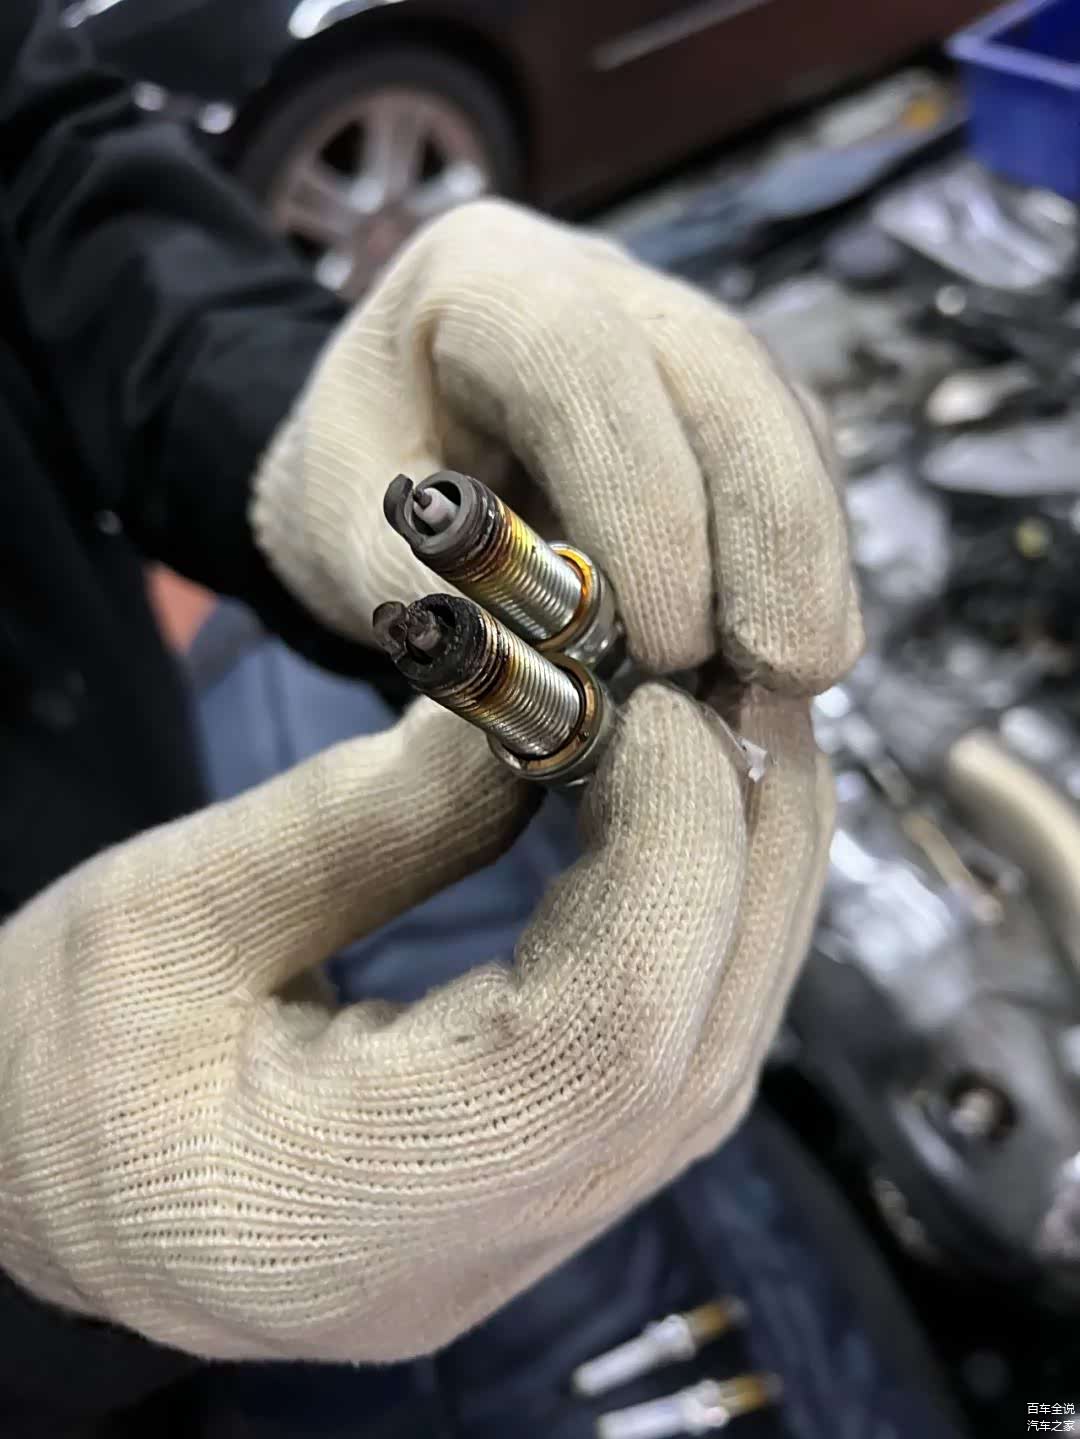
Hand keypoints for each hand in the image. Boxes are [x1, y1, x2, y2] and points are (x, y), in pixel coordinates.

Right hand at [0, 683, 828, 1362]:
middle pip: (695, 1050)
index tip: (662, 700)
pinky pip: (673, 1053)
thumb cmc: (53, 1065)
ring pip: (710, 1054)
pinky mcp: (540, 1182)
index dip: (669, 853)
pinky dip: (703, 924)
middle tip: (740, 687)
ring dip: (744, 880)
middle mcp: (480, 1249)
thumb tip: (544, 706)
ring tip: (730, 732)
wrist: (40, 1189)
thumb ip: (369, 820)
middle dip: (743, 847)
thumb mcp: (167, 915)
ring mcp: (526, 1231)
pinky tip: (691, 823)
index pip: (605, 1041)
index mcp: (352, 1210)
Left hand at [252, 200, 860, 691]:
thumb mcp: (340, 540)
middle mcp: (595, 278)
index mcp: (478, 282)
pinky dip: (802, 555)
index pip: (580, 359)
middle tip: (787, 672)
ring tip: (802, 678)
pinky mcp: (722, 393)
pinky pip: (790, 455)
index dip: (643, 500)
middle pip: (723, 371)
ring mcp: (673, 327)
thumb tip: (562, 691)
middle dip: (769, 528)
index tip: (670, 644)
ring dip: (805, 552)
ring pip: (779, 412)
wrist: (379, 447)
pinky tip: (797, 639)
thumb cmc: (351, 488)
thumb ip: (431, 602)